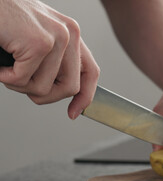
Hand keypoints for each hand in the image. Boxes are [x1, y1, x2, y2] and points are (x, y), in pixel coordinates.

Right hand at [0, 0, 98, 118]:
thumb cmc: (4, 21)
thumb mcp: (36, 40)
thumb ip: (54, 62)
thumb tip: (65, 92)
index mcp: (71, 33)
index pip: (91, 71)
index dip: (85, 96)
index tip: (73, 113)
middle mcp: (69, 33)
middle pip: (70, 87)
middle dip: (43, 95)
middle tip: (20, 82)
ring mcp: (56, 38)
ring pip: (43, 88)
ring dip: (18, 85)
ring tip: (6, 67)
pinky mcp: (39, 43)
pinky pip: (23, 80)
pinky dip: (5, 78)